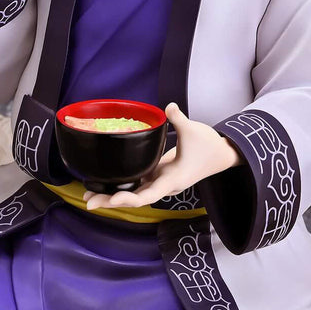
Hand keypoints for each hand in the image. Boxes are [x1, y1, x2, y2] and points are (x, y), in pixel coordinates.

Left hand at [83, 103, 244, 209]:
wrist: (221, 155)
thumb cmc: (209, 146)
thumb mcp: (194, 131)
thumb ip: (179, 119)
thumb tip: (168, 106)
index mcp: (173, 179)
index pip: (149, 194)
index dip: (130, 198)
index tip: (113, 198)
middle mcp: (165, 185)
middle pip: (135, 199)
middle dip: (112, 202)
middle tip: (89, 202)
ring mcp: (161, 181)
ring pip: (135, 194)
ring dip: (113, 197)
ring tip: (90, 197)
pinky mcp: (159, 175)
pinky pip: (138, 184)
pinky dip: (122, 186)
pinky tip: (106, 184)